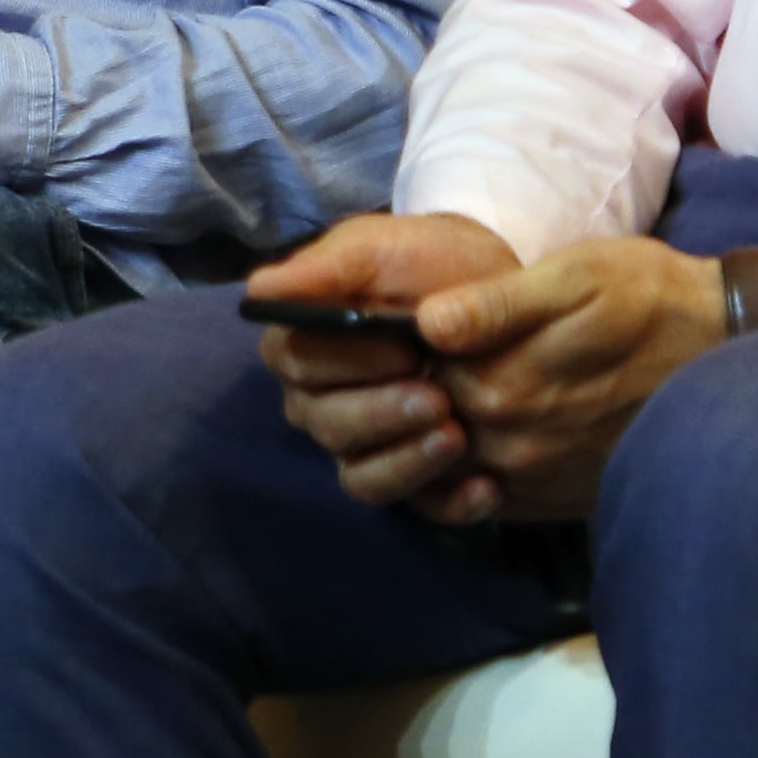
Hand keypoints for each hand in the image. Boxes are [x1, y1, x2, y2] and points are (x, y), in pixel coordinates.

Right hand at [248, 213, 529, 521]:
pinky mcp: (414, 480)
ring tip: (457, 435)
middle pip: (328, 425)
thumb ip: (323, 267)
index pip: (297, 363)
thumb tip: (258, 288)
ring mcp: (366, 447)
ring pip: (362, 477)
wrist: (499, 292)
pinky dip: (452, 502)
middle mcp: (320, 403)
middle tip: (439, 397)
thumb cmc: (430, 263)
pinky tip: (485, 485)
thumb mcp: (381, 249)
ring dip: (409, 461)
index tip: (404, 349)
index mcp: (301, 344)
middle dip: (383, 413)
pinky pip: (419, 508)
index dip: (347, 362)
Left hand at [410, 233, 736, 521]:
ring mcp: (541, 479)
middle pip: (431, 424)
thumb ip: (496, 305)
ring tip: (473, 382)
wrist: (727, 351)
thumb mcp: (574, 276)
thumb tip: (428, 324)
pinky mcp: (563, 499)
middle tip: (435, 355)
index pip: (417, 378)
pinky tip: (496, 427)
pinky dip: (477, 470)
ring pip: (457, 464)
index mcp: (508, 385)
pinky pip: (494, 496)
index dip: (406, 353)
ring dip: (448, 431)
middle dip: (421, 393)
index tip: (416, 326)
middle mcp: (519, 444)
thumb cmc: (647, 297)